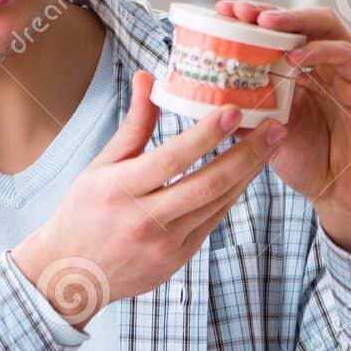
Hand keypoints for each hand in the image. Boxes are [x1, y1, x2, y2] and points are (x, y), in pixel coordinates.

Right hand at [12, 70, 285, 324]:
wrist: (74, 274)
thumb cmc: (84, 211)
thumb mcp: (101, 165)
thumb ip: (133, 124)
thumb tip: (148, 76)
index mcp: (121, 190)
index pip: (172, 158)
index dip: (206, 134)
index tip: (235, 110)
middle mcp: (146, 219)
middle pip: (208, 183)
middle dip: (248, 153)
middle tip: (276, 127)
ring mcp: (166, 243)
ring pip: (218, 202)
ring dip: (249, 171)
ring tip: (272, 143)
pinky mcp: (179, 258)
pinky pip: (214, 220)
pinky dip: (233, 193)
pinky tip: (249, 171)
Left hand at [213, 0, 350, 257]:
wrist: (344, 197)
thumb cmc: (310, 163)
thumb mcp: (267, 133)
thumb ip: (246, 109)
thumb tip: (205, 93)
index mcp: (307, 69)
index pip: (281, 30)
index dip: (252, 18)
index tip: (221, 12)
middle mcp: (331, 63)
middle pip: (303, 19)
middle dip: (269, 12)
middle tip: (238, 11)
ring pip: (327, 27)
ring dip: (294, 21)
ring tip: (262, 24)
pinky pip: (348, 58)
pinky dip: (320, 52)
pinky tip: (294, 58)